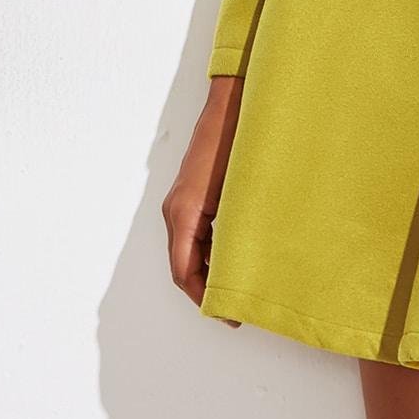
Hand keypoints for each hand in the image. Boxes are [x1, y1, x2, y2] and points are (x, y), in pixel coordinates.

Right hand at [162, 75, 244, 324]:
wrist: (234, 104)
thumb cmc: (238, 142)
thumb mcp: (239, 194)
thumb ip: (236, 233)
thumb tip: (242, 270)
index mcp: (184, 213)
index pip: (185, 271)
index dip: (204, 296)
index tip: (227, 314)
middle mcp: (176, 210)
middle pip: (184, 264)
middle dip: (206, 288)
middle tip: (235, 309)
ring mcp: (182, 202)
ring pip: (189, 249)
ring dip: (208, 271)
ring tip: (237, 287)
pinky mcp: (193, 194)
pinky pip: (195, 233)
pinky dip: (209, 251)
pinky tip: (234, 257)